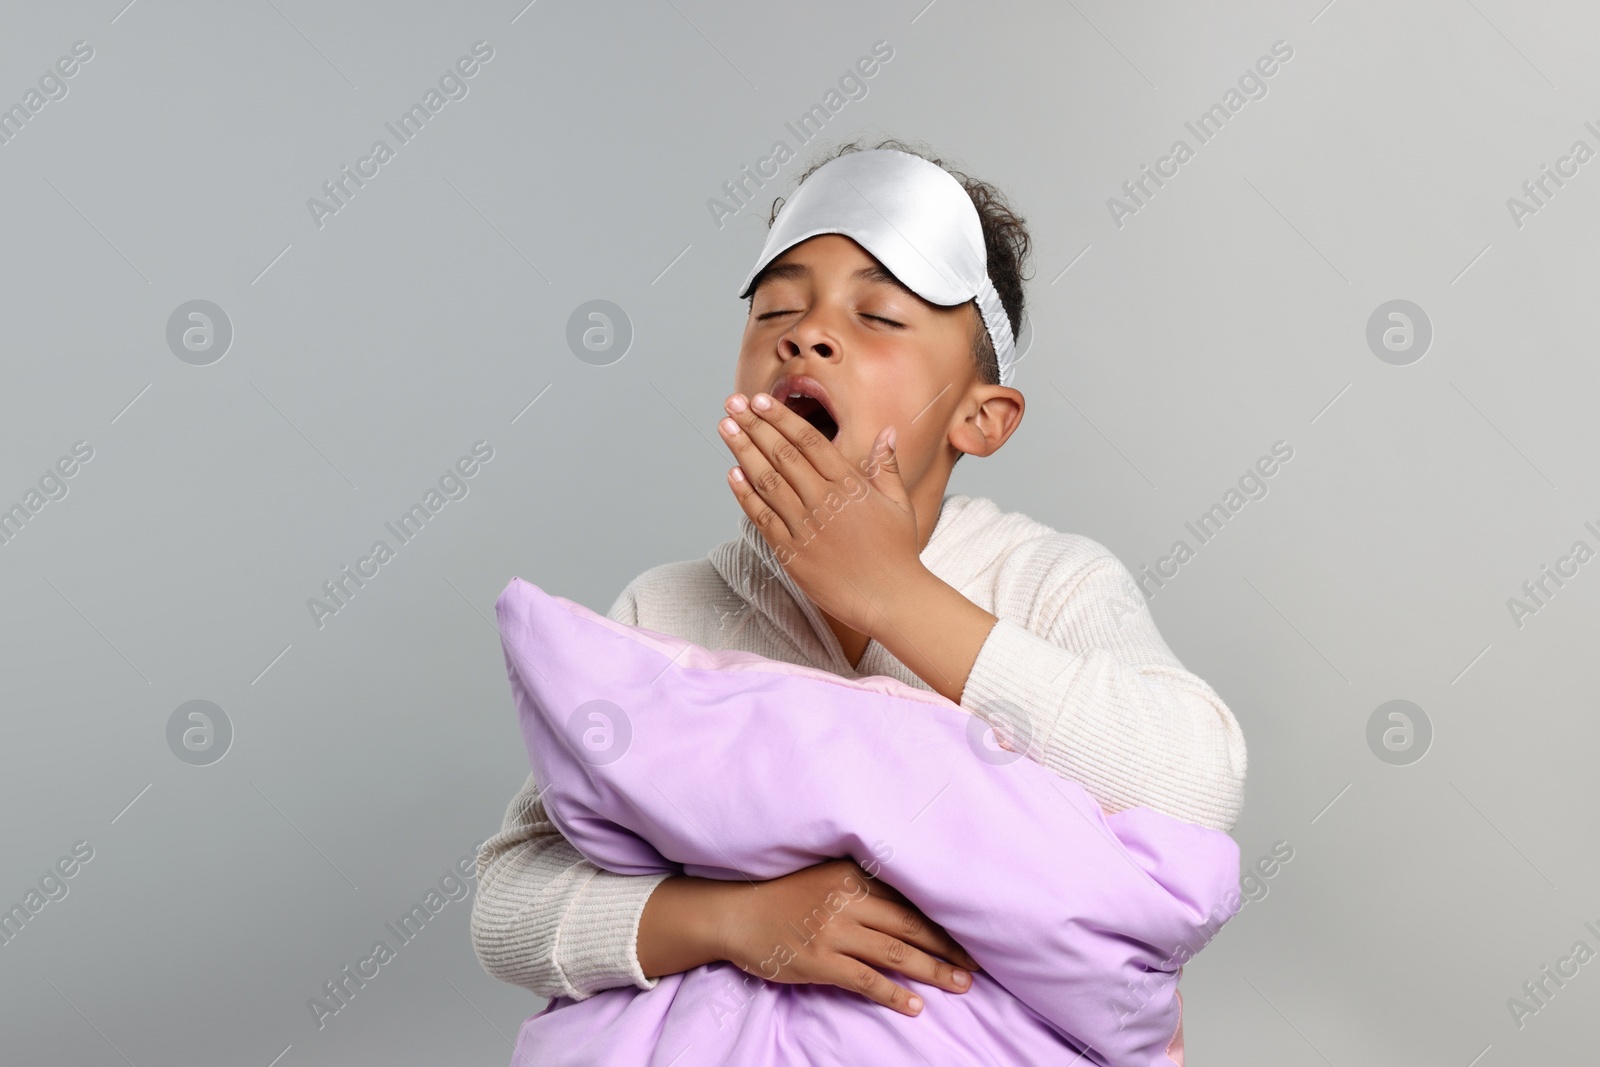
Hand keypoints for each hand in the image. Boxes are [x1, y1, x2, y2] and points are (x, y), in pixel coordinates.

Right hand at [713, 858, 980, 1016]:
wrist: (736, 912)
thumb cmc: (783, 894)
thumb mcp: (826, 875)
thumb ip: (863, 883)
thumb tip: (908, 902)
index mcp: (854, 875)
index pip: (910, 899)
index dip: (944, 918)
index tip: (972, 933)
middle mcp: (848, 900)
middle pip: (912, 925)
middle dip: (949, 946)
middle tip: (978, 964)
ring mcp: (834, 932)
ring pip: (896, 953)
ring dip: (933, 970)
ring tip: (960, 985)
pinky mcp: (820, 961)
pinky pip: (866, 980)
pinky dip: (894, 994)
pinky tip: (915, 1006)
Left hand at [718, 392, 924, 635]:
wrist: (890, 599)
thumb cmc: (897, 552)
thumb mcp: (899, 503)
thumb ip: (885, 466)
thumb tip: (888, 431)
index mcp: (850, 485)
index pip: (808, 441)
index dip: (781, 418)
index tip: (760, 400)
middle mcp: (824, 501)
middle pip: (782, 454)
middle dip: (754, 425)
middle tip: (733, 403)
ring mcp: (805, 527)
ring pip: (767, 481)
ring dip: (743, 451)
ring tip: (725, 427)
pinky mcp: (791, 553)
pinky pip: (762, 518)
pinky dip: (745, 494)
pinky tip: (732, 473)